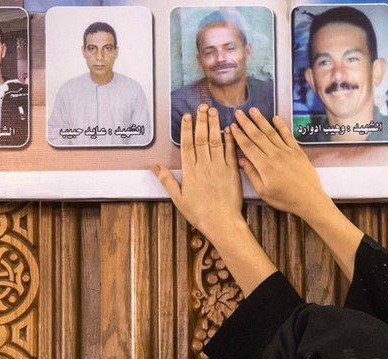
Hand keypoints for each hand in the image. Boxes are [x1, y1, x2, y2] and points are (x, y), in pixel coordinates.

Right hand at [154, 104, 241, 239]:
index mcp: (190, 171)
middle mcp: (204, 166)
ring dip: (214, 124)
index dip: (187, 128)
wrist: (221, 222)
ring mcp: (219, 167)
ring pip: (215, 141)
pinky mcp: (232, 172)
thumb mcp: (178, 198)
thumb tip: (155, 166)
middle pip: (201, 138)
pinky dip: (229, 139)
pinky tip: (229, 128)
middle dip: (201, 120)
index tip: (187, 115)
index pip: (187, 144)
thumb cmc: (199, 213)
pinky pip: (230, 151)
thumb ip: (167, 180)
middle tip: (202, 106)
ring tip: (213, 111)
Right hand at [229, 108, 329, 217]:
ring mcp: (287, 152)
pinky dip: (281, 125)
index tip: (231, 126)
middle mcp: (275, 155)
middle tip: (238, 113)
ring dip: (261, 120)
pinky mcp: (298, 151)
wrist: (310, 199)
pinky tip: (275, 117)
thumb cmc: (286, 199)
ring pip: (271, 132)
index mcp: (265, 166)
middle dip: (246, 123)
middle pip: (258, 136)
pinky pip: (288, 135)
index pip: (248, 146)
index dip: (239, 135)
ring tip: (253, 110)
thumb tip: (242, 160)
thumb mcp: (264, 192)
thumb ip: (252, 175)